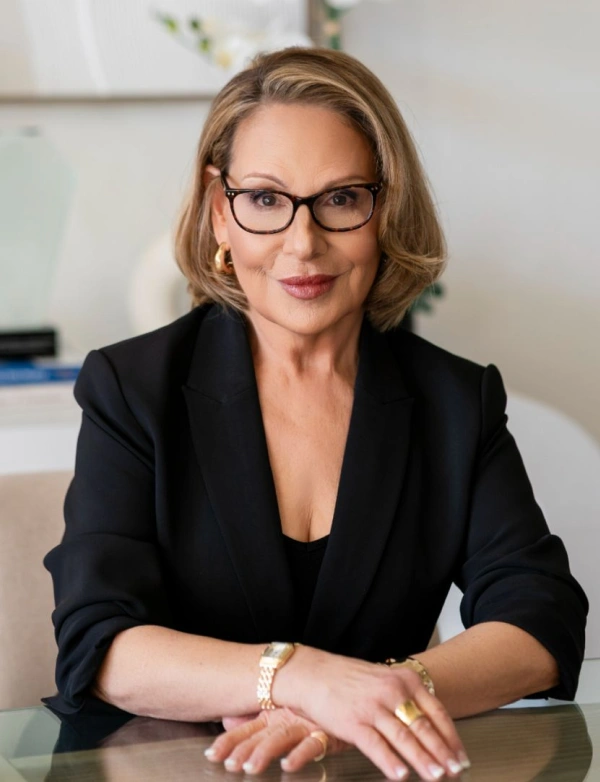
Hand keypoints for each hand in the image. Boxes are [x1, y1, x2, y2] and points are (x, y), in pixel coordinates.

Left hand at [205, 707, 348, 773]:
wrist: (347, 695)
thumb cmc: (312, 709)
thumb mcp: (280, 715)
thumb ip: (254, 723)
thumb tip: (226, 722)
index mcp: (273, 716)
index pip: (247, 730)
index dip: (229, 741)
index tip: (212, 754)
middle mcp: (286, 719)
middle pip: (261, 736)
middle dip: (243, 750)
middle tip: (229, 764)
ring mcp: (305, 725)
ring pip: (281, 739)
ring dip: (265, 753)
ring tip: (251, 767)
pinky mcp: (326, 733)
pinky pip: (312, 745)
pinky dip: (300, 755)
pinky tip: (288, 764)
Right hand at [275, 647, 469, 779]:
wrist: (311, 673)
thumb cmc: (347, 679)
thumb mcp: (383, 680)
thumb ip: (405, 699)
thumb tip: (430, 729)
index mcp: (403, 679)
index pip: (436, 711)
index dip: (451, 738)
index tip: (460, 757)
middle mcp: (392, 691)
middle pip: (424, 726)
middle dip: (442, 753)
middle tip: (456, 772)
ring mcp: (372, 706)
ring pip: (405, 737)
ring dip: (423, 760)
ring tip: (436, 777)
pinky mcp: (353, 722)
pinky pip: (376, 745)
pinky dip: (390, 761)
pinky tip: (401, 775)